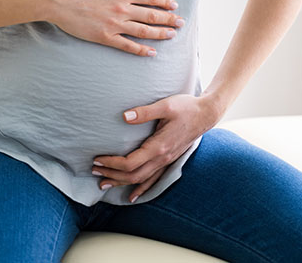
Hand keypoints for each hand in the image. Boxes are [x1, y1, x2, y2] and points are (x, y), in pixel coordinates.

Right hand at [47, 0, 183, 56]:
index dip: (165, 2)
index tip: (174, 5)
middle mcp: (122, 9)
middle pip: (152, 15)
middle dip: (169, 19)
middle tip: (181, 22)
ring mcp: (114, 24)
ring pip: (144, 31)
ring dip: (160, 34)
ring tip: (172, 35)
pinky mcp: (104, 37)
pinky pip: (127, 45)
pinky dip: (141, 50)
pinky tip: (151, 53)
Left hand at [92, 94, 221, 202]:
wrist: (207, 113)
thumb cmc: (187, 107)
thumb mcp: (166, 105)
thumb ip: (145, 112)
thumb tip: (124, 116)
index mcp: (159, 146)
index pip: (130, 163)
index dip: (112, 163)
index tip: (97, 159)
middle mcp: (162, 158)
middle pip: (133, 175)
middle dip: (112, 175)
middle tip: (95, 171)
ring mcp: (167, 161)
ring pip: (142, 180)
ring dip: (122, 183)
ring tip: (104, 184)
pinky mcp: (170, 160)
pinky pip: (154, 179)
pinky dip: (142, 188)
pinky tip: (133, 195)